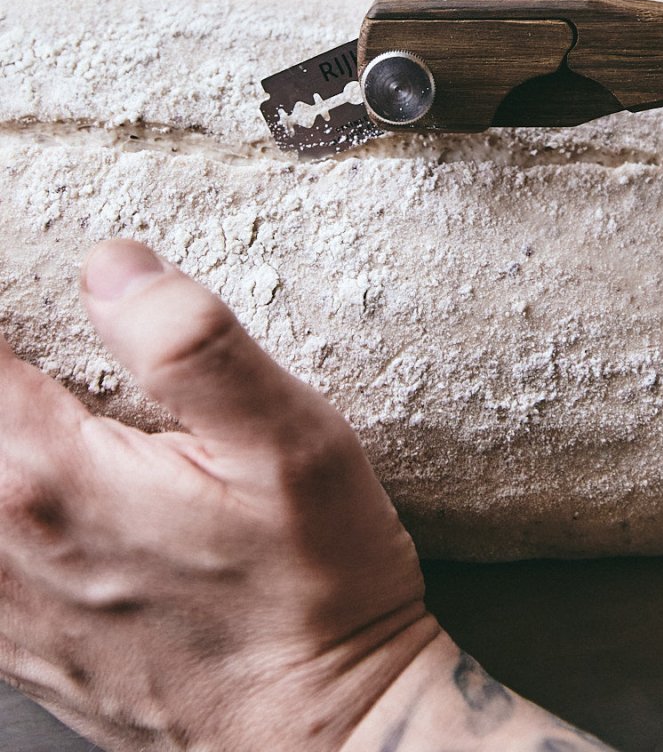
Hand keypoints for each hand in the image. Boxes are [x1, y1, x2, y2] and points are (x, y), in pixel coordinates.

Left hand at [0, 241, 615, 750]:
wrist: (324, 734)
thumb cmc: (317, 588)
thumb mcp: (292, 444)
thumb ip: (193, 344)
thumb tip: (114, 265)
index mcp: (52, 476)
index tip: (21, 280)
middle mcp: (2, 541)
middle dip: (2, 356)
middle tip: (28, 324)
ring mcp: (3, 602)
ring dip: (0, 419)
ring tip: (37, 381)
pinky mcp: (19, 639)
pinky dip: (2, 492)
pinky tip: (34, 475)